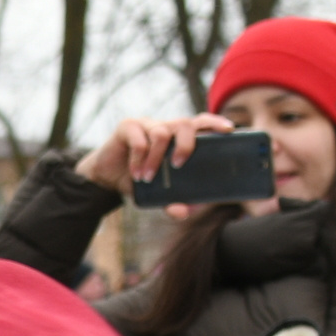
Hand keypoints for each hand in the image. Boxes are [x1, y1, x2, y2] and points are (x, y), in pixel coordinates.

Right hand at [77, 113, 233, 192]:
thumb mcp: (157, 194)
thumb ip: (172, 201)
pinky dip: (139, 158)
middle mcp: (166, 126)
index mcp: (178, 137)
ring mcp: (147, 124)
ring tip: (147, 178)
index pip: (201, 122)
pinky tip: (135, 173)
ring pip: (161, 133)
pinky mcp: (128, 127)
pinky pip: (139, 138)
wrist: (106, 177)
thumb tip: (184, 212)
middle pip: (184, 123)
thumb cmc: (139, 180)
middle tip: (179, 165)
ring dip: (156, 159)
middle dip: (186, 144)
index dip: (215, 123)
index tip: (229, 130)